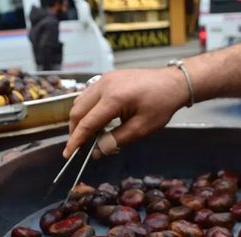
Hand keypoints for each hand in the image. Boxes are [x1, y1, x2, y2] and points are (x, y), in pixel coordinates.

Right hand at [64, 68, 188, 158]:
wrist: (172, 82)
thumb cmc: (161, 105)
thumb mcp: (141, 128)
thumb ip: (116, 140)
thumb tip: (96, 152)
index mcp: (114, 98)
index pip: (87, 123)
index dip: (76, 141)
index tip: (68, 154)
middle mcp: (104, 85)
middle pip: (77, 111)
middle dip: (75, 131)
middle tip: (78, 148)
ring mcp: (104, 79)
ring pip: (79, 101)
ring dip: (79, 120)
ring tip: (88, 136)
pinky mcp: (106, 77)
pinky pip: (88, 94)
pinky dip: (86, 109)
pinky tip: (95, 121)